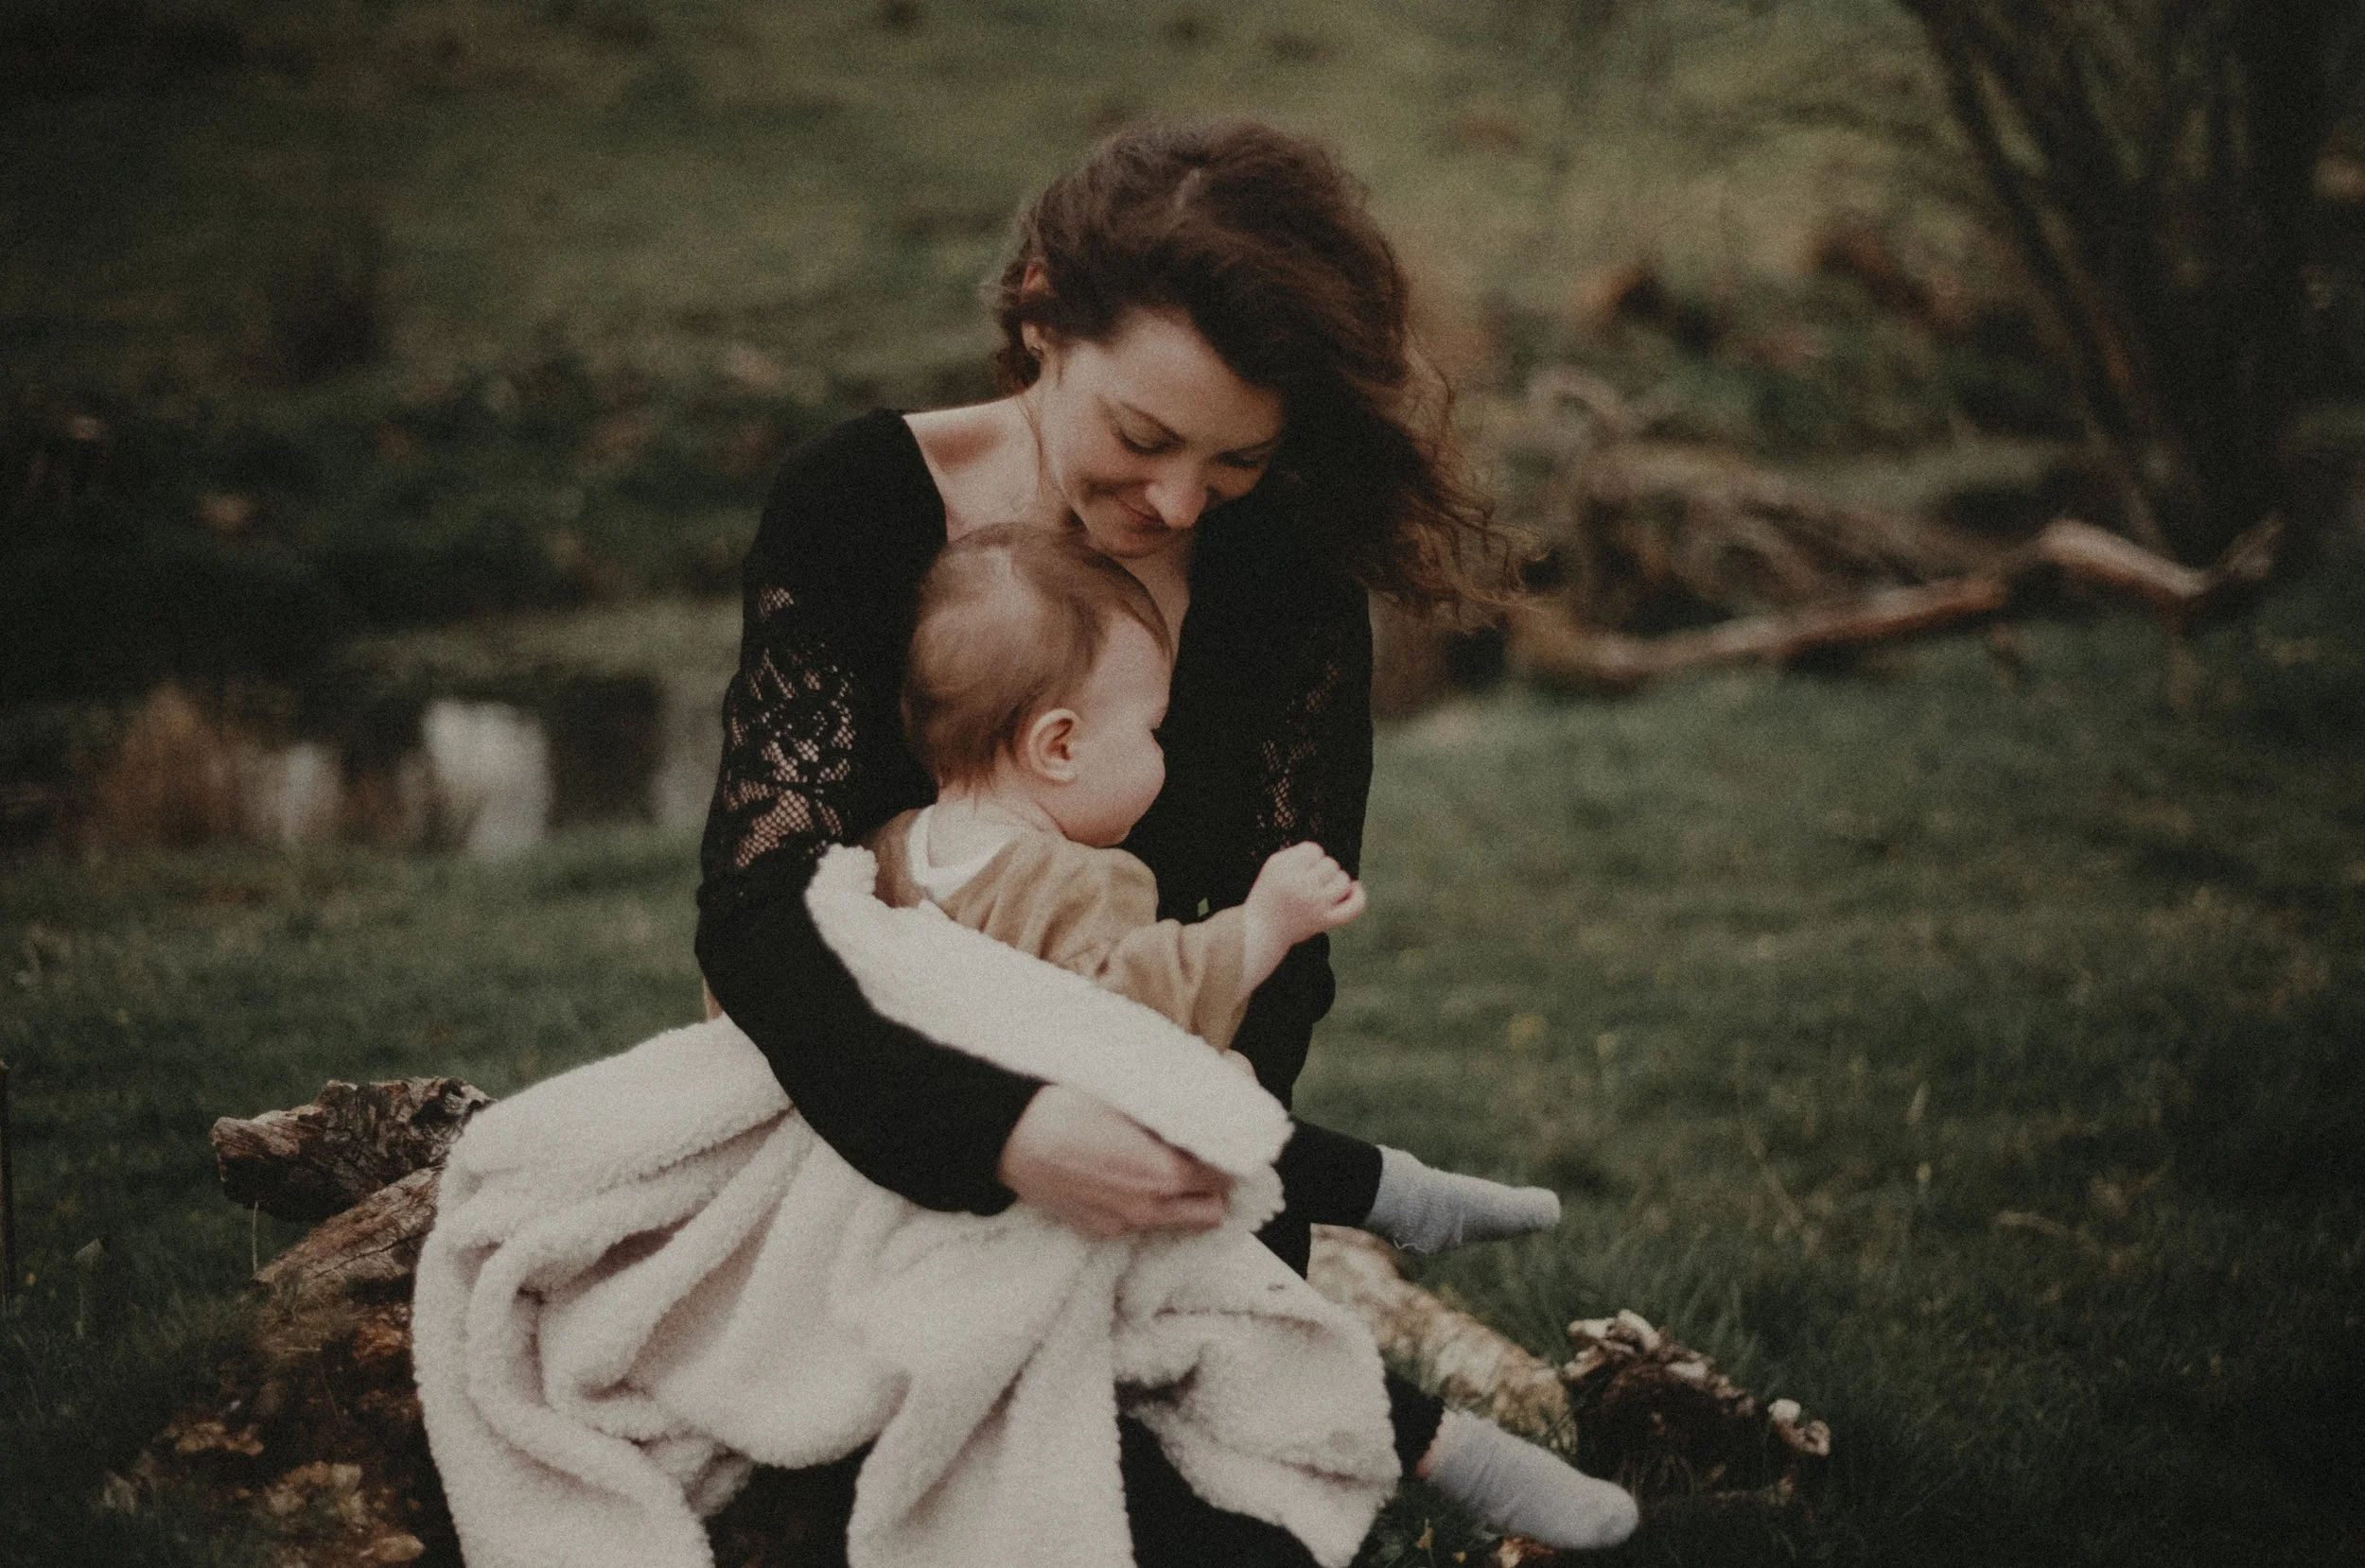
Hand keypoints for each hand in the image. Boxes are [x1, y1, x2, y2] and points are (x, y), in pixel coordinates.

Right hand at [996, 1084, 1232, 1237]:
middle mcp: (1150, 1207)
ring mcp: (1122, 1224)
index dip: (1228, 1156)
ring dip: (1181, 1200)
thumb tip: (1206, 1093)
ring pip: (1176, 1222)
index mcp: (1166, 1172)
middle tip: (1200, 1157)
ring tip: (1164, 1168)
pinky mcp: (1097, 1230)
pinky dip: (1144, 1206)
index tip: (1220, 1139)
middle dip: (1213, 1186)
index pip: (1227, 1176)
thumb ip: (1176, 1107)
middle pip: (1212, 1211)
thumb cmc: (1067, 1103)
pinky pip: (1138, 1224)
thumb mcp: (1132, 1095)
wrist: (1009, 1134)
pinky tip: (1124, 1178)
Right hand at [1242, 842, 1365, 982]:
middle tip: (1305, 884)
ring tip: (1320, 890)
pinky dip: (1358, 896)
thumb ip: (1299, 852)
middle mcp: (1301, 886)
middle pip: (1330, 864)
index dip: (1308, 858)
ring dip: (1335, 882)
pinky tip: (1354, 888)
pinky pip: (1354, 907)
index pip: (1314, 850)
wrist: (1262, 930)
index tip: (1296, 870)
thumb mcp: (1274, 865)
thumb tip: (1326, 855)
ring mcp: (1315, 905)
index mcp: (1285, 869)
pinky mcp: (1325, 921)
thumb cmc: (1270, 893)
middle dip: (1320, 870)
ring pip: (1343, 881)